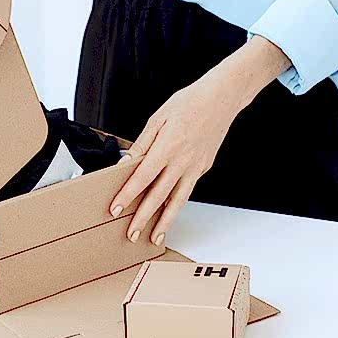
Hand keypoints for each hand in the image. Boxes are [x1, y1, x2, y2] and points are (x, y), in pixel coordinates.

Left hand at [110, 36, 290, 245]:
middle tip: (131, 234)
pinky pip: (187, 190)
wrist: (222, 99)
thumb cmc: (189, 103)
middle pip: (159, 196)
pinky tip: (168, 214)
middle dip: (143, 218)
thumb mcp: (158, 118)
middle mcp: (182, 161)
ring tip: (154, 237)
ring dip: (164, 222)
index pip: (142, 177)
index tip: (116, 209)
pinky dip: (177, 205)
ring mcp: (195, 167)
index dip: (128, 195)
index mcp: (167, 147)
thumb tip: (126, 162)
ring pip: (177, 201)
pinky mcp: (203, 168)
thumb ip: (142, 144)